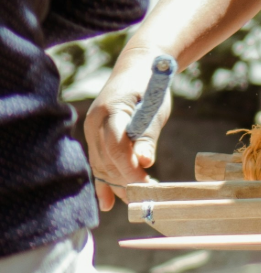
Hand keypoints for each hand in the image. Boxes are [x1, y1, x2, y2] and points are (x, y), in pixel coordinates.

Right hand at [83, 49, 171, 209]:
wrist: (137, 68)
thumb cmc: (151, 86)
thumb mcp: (155, 107)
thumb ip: (148, 134)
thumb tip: (144, 162)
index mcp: (110, 111)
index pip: (116, 146)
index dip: (129, 168)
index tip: (146, 185)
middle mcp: (94, 123)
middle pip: (107, 160)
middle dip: (126, 182)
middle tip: (148, 199)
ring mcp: (92, 132)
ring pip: (102, 166)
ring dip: (118, 186)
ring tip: (137, 202)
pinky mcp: (95, 139)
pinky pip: (98, 164)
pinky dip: (104, 183)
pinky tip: (108, 203)